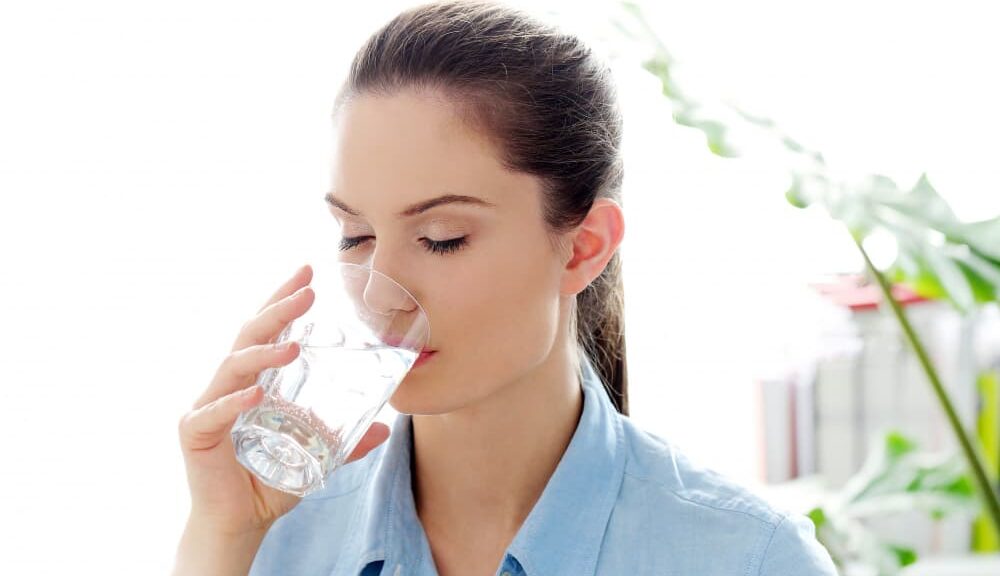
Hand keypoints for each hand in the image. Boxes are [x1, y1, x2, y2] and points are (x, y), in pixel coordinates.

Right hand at [177, 264, 390, 536]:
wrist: (239, 522)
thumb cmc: (269, 480)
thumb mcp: (316, 456)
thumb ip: (346, 441)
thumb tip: (386, 428)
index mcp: (252, 381)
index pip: (266, 331)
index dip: (283, 301)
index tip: (308, 272)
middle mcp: (228, 385)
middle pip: (249, 336)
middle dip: (278, 310)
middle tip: (307, 289)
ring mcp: (208, 406)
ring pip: (233, 367)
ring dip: (264, 354)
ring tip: (295, 345)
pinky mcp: (194, 434)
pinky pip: (213, 413)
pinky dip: (233, 404)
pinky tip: (254, 396)